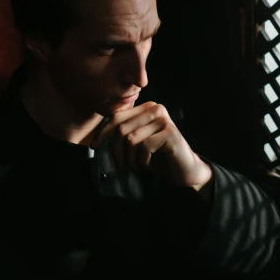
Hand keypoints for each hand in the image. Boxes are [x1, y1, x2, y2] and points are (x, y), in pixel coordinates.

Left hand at [90, 100, 212, 190]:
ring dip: (130, 159)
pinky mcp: (170, 133)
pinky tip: (148, 166)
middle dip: (117, 151)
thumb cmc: (159, 158)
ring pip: (131, 139)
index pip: (117, 117)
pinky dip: (142, 162)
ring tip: (136, 168)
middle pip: (121, 128)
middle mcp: (156, 109)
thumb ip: (124, 133)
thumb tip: (97, 136)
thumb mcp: (138, 142)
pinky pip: (144, 147)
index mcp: (147, 108)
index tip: (94, 146)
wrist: (186, 171)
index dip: (103, 132)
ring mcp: (164, 120)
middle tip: (121, 166)